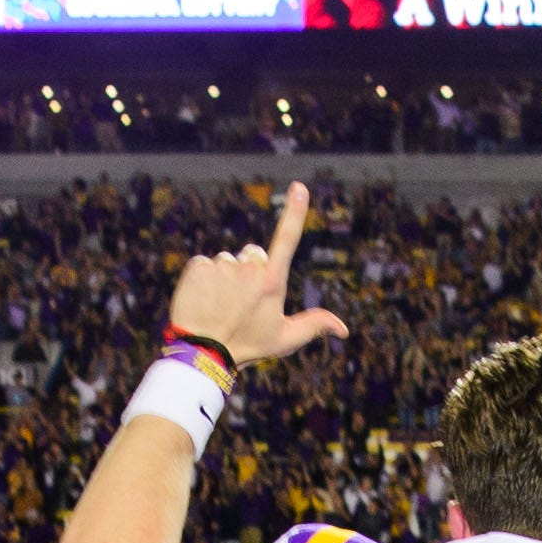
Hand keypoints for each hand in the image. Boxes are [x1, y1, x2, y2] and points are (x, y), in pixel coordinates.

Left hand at [163, 182, 347, 369]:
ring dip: (224, 278)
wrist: (203, 355)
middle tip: (241, 302)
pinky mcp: (198, 268)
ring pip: (226, 261)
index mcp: (272, 281)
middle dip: (249, 270)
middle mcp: (249, 269)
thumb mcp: (285, 340)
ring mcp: (222, 267)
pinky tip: (202, 300)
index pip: (287, 239)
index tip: (299, 187)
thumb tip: (344, 328)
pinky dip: (201, 279)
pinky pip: (202, 264)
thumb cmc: (247, 347)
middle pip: (252, 254)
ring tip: (219, 305)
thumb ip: (315, 325)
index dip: (295, 212)